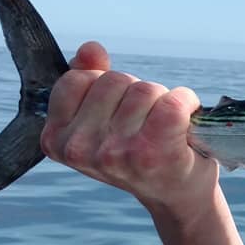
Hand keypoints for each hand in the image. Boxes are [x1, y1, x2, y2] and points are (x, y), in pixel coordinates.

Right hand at [40, 41, 217, 219]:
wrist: (176, 196)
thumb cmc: (139, 154)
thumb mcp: (103, 118)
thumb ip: (90, 80)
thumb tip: (90, 49)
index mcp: (56, 140)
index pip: (76, 79)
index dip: (105, 88)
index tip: (116, 114)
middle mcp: (80, 149)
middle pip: (114, 80)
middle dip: (135, 93)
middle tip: (144, 125)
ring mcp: (115, 152)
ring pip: (144, 89)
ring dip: (161, 100)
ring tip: (164, 130)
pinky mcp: (153, 150)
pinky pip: (173, 101)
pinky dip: (187, 102)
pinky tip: (186, 121)